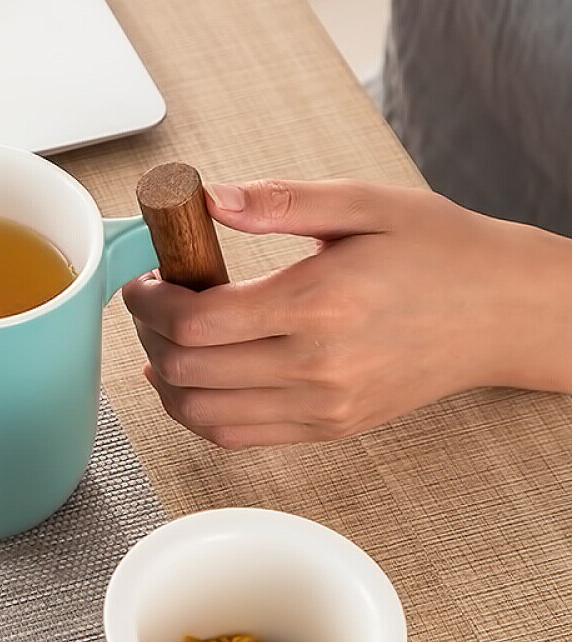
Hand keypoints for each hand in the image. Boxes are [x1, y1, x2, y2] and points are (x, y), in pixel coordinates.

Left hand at [122, 179, 571, 447]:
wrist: (500, 314)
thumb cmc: (438, 254)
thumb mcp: (363, 204)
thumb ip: (278, 202)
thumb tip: (207, 201)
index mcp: (318, 303)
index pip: (197, 322)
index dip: (151, 304)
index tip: (146, 283)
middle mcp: (315, 367)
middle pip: (188, 371)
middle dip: (149, 336)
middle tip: (150, 307)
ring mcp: (320, 408)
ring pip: (202, 415)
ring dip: (165, 382)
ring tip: (163, 345)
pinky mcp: (327, 429)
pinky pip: (236, 436)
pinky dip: (198, 413)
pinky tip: (193, 383)